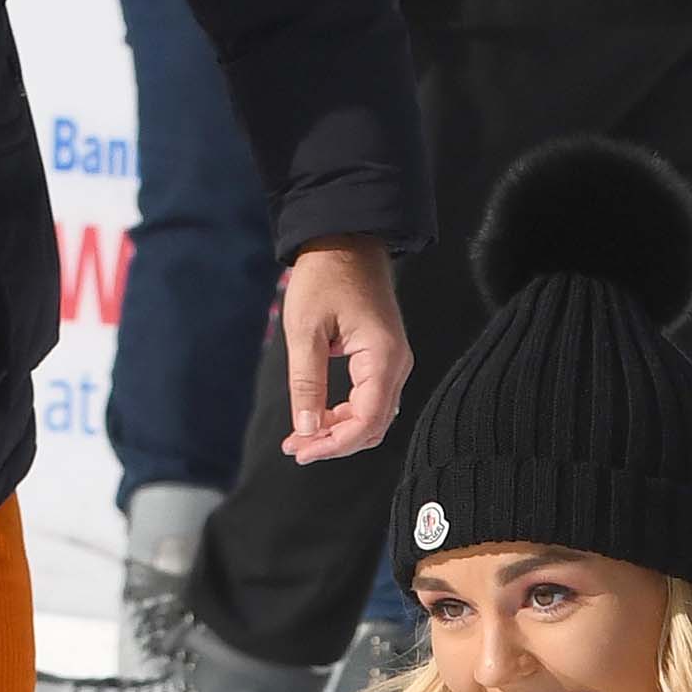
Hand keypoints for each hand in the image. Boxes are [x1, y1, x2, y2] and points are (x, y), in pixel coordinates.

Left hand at [277, 235, 409, 464]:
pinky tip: (317, 417)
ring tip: (300, 436)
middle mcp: (396, 366)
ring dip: (338, 432)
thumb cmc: (325, 277)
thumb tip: (306, 428)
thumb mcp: (305, 329)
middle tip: (294, 448)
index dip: (335, 444)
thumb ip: (306, 382)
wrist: (346, 240)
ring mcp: (393, 363)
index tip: (301, 450)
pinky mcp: (383, 360)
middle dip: (334, 443)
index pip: (367, 421)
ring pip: (372, 417)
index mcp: (383, 358)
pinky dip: (344, 416)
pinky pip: (369, 401)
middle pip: (372, 426)